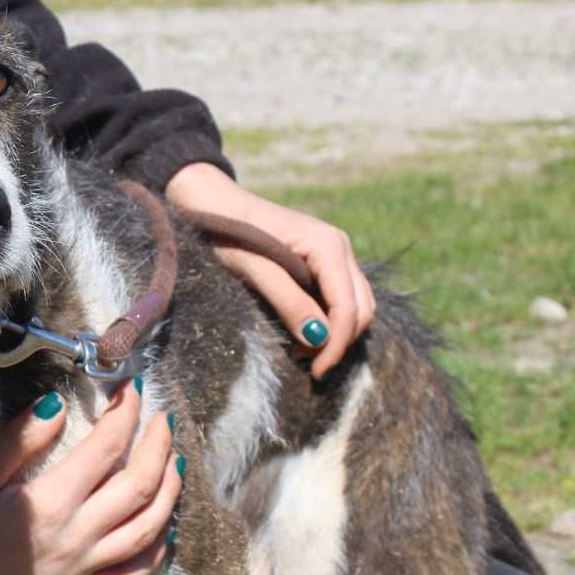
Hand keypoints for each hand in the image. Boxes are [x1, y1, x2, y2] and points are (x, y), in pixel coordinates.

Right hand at [0, 381, 178, 574]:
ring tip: (175, 463)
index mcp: (50, 505)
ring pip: (148, 531)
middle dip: (159, 447)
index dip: (125, 414)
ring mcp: (82, 572)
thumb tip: (57, 404)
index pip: (105, 448)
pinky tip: (165, 532)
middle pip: (140, 487)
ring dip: (170, 494)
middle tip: (163, 419)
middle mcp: (77, 540)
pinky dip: (157, 552)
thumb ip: (17, 442)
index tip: (130, 387)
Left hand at [165, 162, 376, 378]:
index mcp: (328, 245)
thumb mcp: (254, 268)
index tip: (316, 371)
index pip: (348, 306)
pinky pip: (339, 295)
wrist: (212, 202)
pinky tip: (302, 332)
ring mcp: (334, 252)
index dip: (337, 343)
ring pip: (355, 303)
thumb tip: (319, 338)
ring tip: (302, 353)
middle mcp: (339, 246)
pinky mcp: (322, 260)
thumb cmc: (227, 232)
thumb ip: (288, 300)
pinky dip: (328, 319)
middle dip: (340, 341)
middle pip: (361, 307)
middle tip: (309, 366)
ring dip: (336, 333)